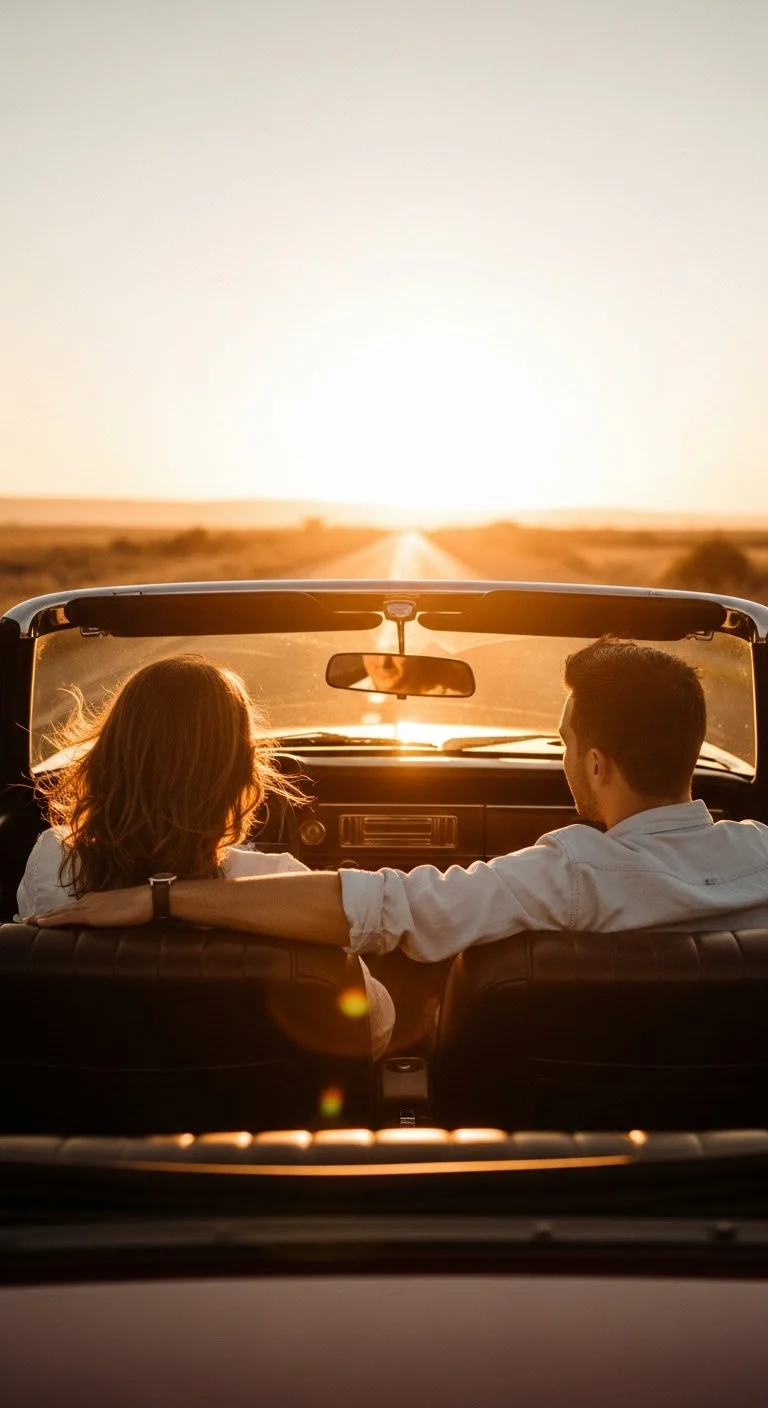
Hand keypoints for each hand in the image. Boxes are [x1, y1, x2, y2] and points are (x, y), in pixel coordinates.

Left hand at [29, 886, 151, 927]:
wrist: (149, 899)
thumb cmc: (142, 906)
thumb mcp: (123, 910)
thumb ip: (114, 914)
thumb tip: (112, 920)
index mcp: (97, 900)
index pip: (72, 907)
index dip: (58, 912)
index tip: (46, 916)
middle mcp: (89, 901)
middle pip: (62, 908)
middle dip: (46, 914)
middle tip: (30, 919)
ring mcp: (89, 906)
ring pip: (60, 912)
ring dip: (44, 916)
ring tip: (29, 921)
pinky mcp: (90, 914)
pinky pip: (66, 917)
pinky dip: (51, 919)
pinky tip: (41, 923)